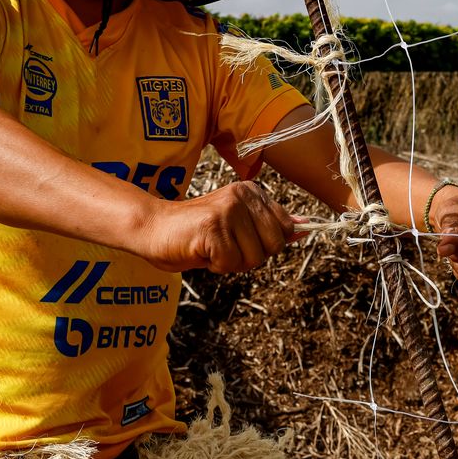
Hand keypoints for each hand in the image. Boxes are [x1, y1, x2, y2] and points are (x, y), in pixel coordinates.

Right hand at [137, 181, 300, 273]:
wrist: (152, 228)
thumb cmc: (195, 233)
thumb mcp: (238, 227)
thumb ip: (270, 226)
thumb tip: (306, 227)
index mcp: (252, 192)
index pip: (285, 229)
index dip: (263, 244)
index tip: (240, 239)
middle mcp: (242, 196)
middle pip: (274, 246)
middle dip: (250, 256)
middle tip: (224, 247)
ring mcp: (228, 209)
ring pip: (254, 258)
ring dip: (231, 262)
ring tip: (211, 248)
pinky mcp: (213, 227)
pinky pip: (231, 263)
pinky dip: (216, 266)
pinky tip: (200, 251)